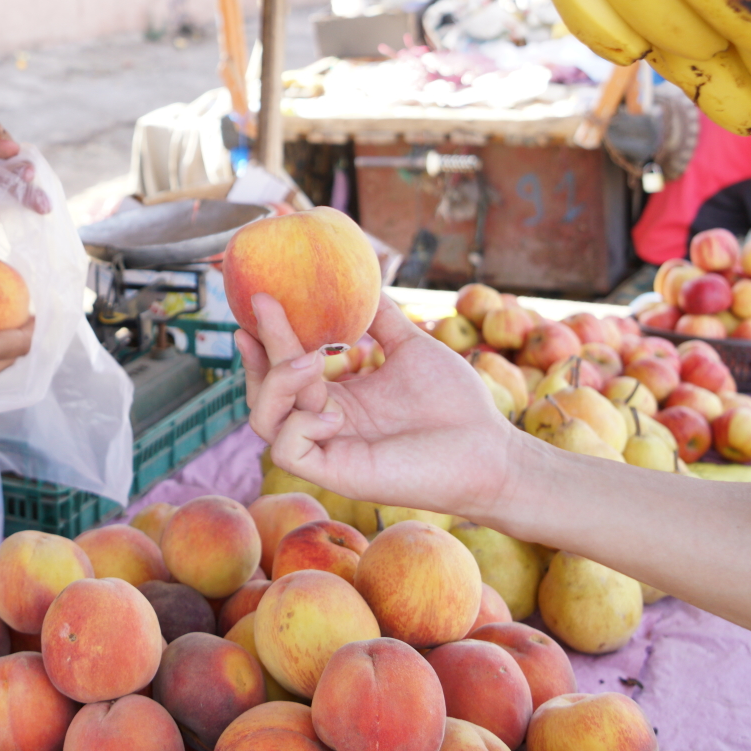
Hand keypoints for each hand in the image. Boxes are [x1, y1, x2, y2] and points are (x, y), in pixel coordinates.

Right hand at [239, 294, 523, 521]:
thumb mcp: (410, 347)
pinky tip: (334, 413)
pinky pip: (288, 451)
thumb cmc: (456, 404)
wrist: (490, 450)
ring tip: (311, 359)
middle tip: (266, 308)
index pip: (282, 369)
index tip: (260, 300)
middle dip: (264, 349)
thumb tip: (362, 276)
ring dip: (276, 383)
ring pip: (265, 420)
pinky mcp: (338, 474)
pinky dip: (300, 425)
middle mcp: (323, 423)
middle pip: (265, 390)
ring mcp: (328, 449)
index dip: (266, 339)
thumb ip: (381, 318)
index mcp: (336, 397)